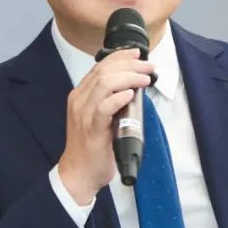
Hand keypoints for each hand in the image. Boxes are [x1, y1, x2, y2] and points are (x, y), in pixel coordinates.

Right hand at [57, 48, 153, 204]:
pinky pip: (104, 107)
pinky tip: (131, 94)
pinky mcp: (91, 129)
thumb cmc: (91, 147)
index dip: (120, 57)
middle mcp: (79, 100)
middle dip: (130, 65)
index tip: (137, 54)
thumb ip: (109, 101)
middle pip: (104, 71)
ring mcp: (84, 114)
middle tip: (148, 67)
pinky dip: (119, 97)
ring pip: (105, 84)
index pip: (100, 67)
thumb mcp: (98, 117)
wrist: (79, 173)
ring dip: (129, 78)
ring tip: (145, 79)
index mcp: (80, 95)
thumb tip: (132, 87)